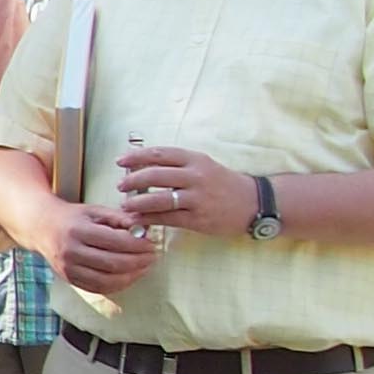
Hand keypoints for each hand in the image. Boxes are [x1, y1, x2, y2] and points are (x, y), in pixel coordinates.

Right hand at [51, 205, 162, 296]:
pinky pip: (99, 288)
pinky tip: (129, 277)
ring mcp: (69, 268)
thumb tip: (144, 229)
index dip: (138, 245)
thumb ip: (119, 218)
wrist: (41, 228)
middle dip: (139, 262)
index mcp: (78, 230)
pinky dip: (118, 285)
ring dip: (132, 276)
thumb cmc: (72, 217)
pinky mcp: (70, 279)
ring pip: (107, 280)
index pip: (116, 242)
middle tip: (152, 256)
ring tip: (144, 268)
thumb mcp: (94, 210)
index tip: (151, 243)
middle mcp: (71, 251)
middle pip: (114, 263)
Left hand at [115, 143, 251, 239]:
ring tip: (125, 205)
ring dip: (136, 203)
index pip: (159, 154)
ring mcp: (197, 199)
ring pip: (158, 199)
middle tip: (120, 186)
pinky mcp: (198, 219)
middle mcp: (196, 177)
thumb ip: (176, 165)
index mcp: (195, 159)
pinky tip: (137, 219)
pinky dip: (149, 219)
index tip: (120, 161)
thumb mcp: (202, 165)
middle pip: (154, 175)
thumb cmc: (222, 182)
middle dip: (132, 181)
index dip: (136, 156)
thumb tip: (141, 166)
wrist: (253, 203)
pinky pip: (167, 218)